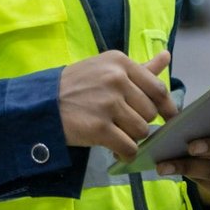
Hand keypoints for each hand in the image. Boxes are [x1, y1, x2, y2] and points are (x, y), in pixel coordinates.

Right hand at [58, 51, 177, 157]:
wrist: (41, 104)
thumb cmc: (76, 85)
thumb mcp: (106, 68)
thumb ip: (140, 68)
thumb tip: (166, 56)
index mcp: (120, 63)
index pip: (158, 89)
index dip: (166, 107)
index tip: (167, 117)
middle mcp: (116, 79)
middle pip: (150, 112)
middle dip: (140, 122)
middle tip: (123, 123)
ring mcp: (108, 104)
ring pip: (141, 131)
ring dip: (131, 138)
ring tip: (115, 134)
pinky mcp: (99, 128)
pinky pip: (128, 147)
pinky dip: (125, 153)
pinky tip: (116, 151)